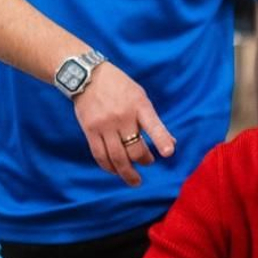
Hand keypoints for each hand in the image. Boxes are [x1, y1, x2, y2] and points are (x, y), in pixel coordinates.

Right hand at [72, 62, 175, 185]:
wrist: (87, 76)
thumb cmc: (119, 87)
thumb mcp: (140, 97)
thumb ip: (153, 120)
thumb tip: (170, 143)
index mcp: (139, 105)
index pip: (153, 125)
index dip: (161, 140)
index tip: (168, 153)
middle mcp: (122, 117)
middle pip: (134, 148)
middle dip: (144, 160)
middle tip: (148, 162)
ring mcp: (104, 125)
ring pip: (117, 157)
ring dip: (127, 172)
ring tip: (134, 180)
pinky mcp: (90, 130)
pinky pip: (100, 155)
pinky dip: (109, 167)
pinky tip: (115, 171)